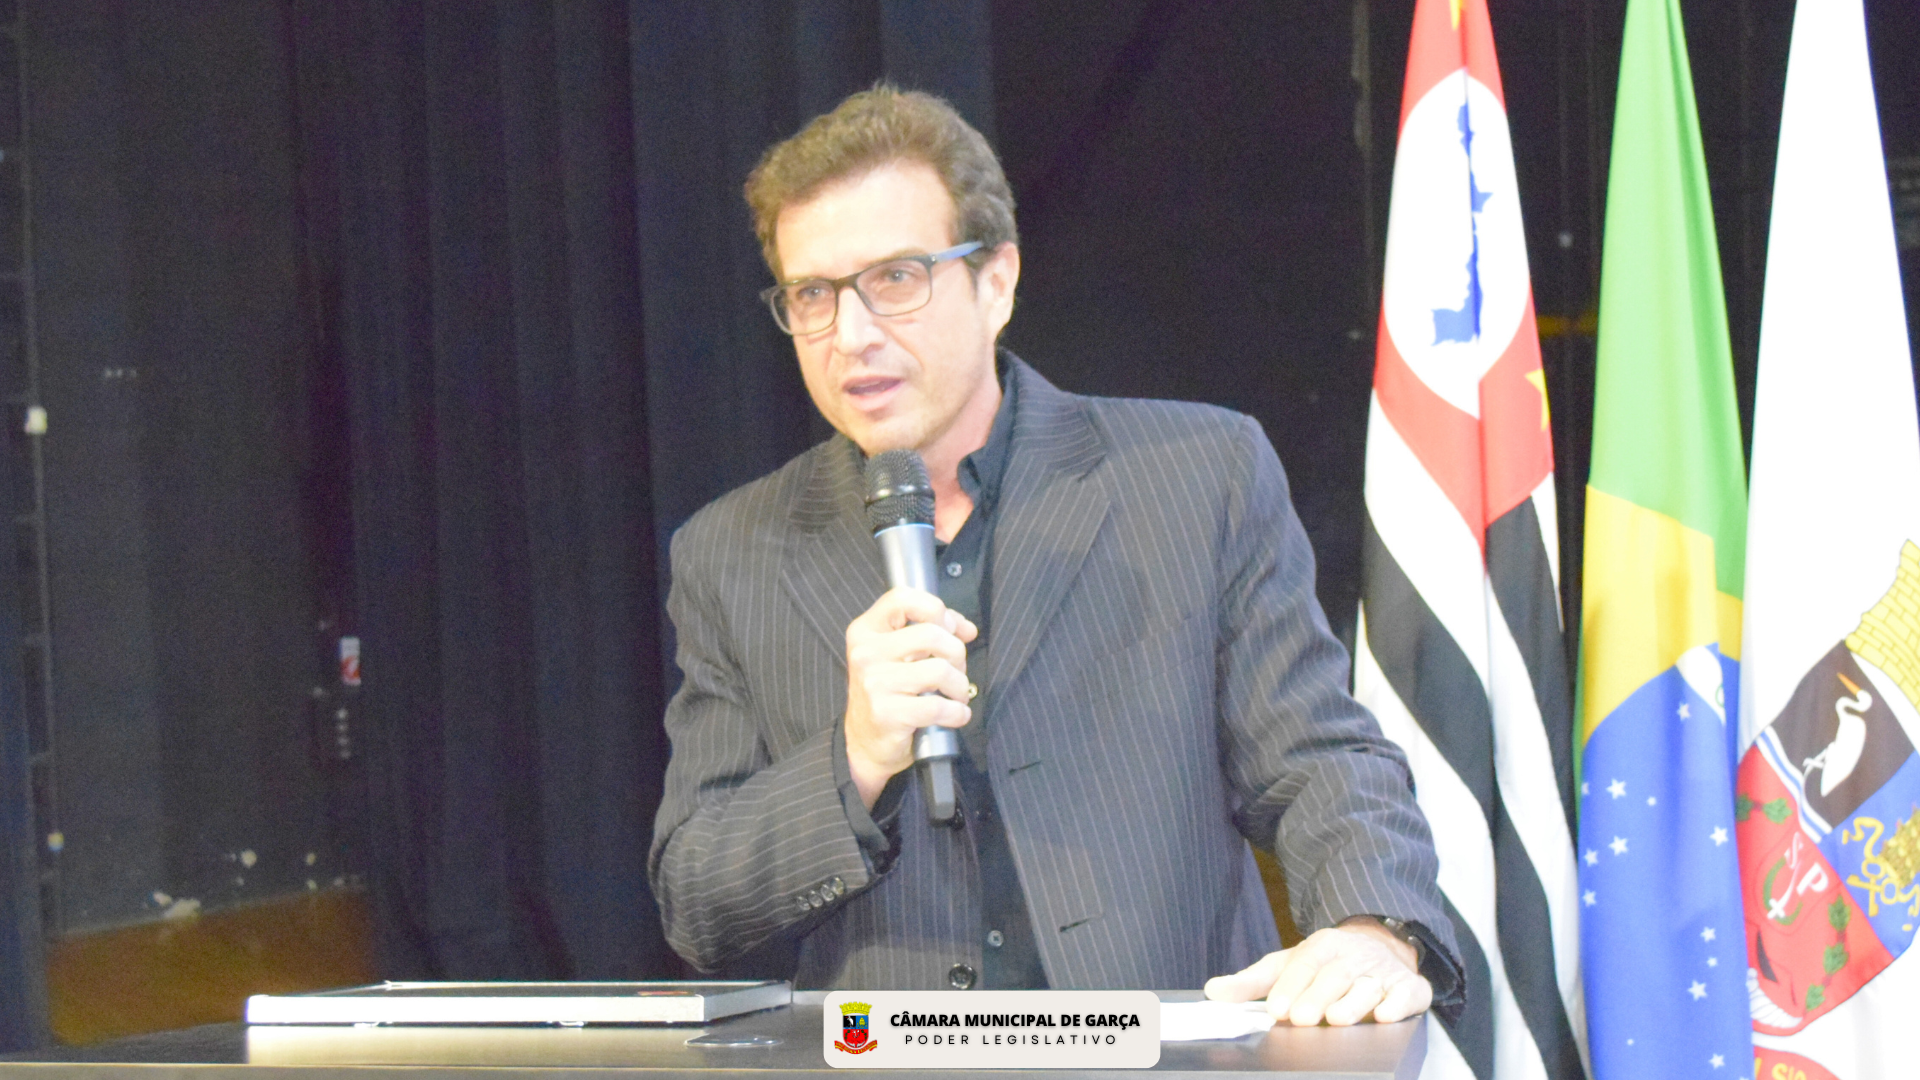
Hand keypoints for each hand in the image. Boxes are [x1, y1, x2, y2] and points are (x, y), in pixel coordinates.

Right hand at [844, 587, 977, 806]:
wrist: (865, 743)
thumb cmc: (886, 694)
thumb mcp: (897, 655)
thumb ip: (929, 632)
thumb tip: (965, 628)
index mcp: (865, 631)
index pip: (902, 598)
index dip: (935, 608)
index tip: (949, 627)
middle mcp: (866, 653)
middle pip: (931, 634)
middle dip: (956, 653)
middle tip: (956, 669)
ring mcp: (874, 683)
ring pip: (939, 670)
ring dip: (959, 685)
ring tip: (956, 694)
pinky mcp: (887, 713)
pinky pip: (938, 706)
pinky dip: (957, 712)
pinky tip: (955, 714)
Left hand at [1202, 918, 1430, 1025]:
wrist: (1378, 945)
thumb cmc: (1324, 964)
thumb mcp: (1286, 965)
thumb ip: (1251, 981)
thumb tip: (1213, 992)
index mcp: (1322, 947)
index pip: (1304, 964)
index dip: (1290, 986)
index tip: (1275, 1009)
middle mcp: (1353, 957)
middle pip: (1335, 976)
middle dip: (1317, 997)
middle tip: (1300, 1019)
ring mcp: (1383, 972)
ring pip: (1369, 986)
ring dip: (1354, 1003)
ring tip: (1337, 1019)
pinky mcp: (1410, 987)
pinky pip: (1409, 993)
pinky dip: (1400, 1003)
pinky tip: (1387, 1015)